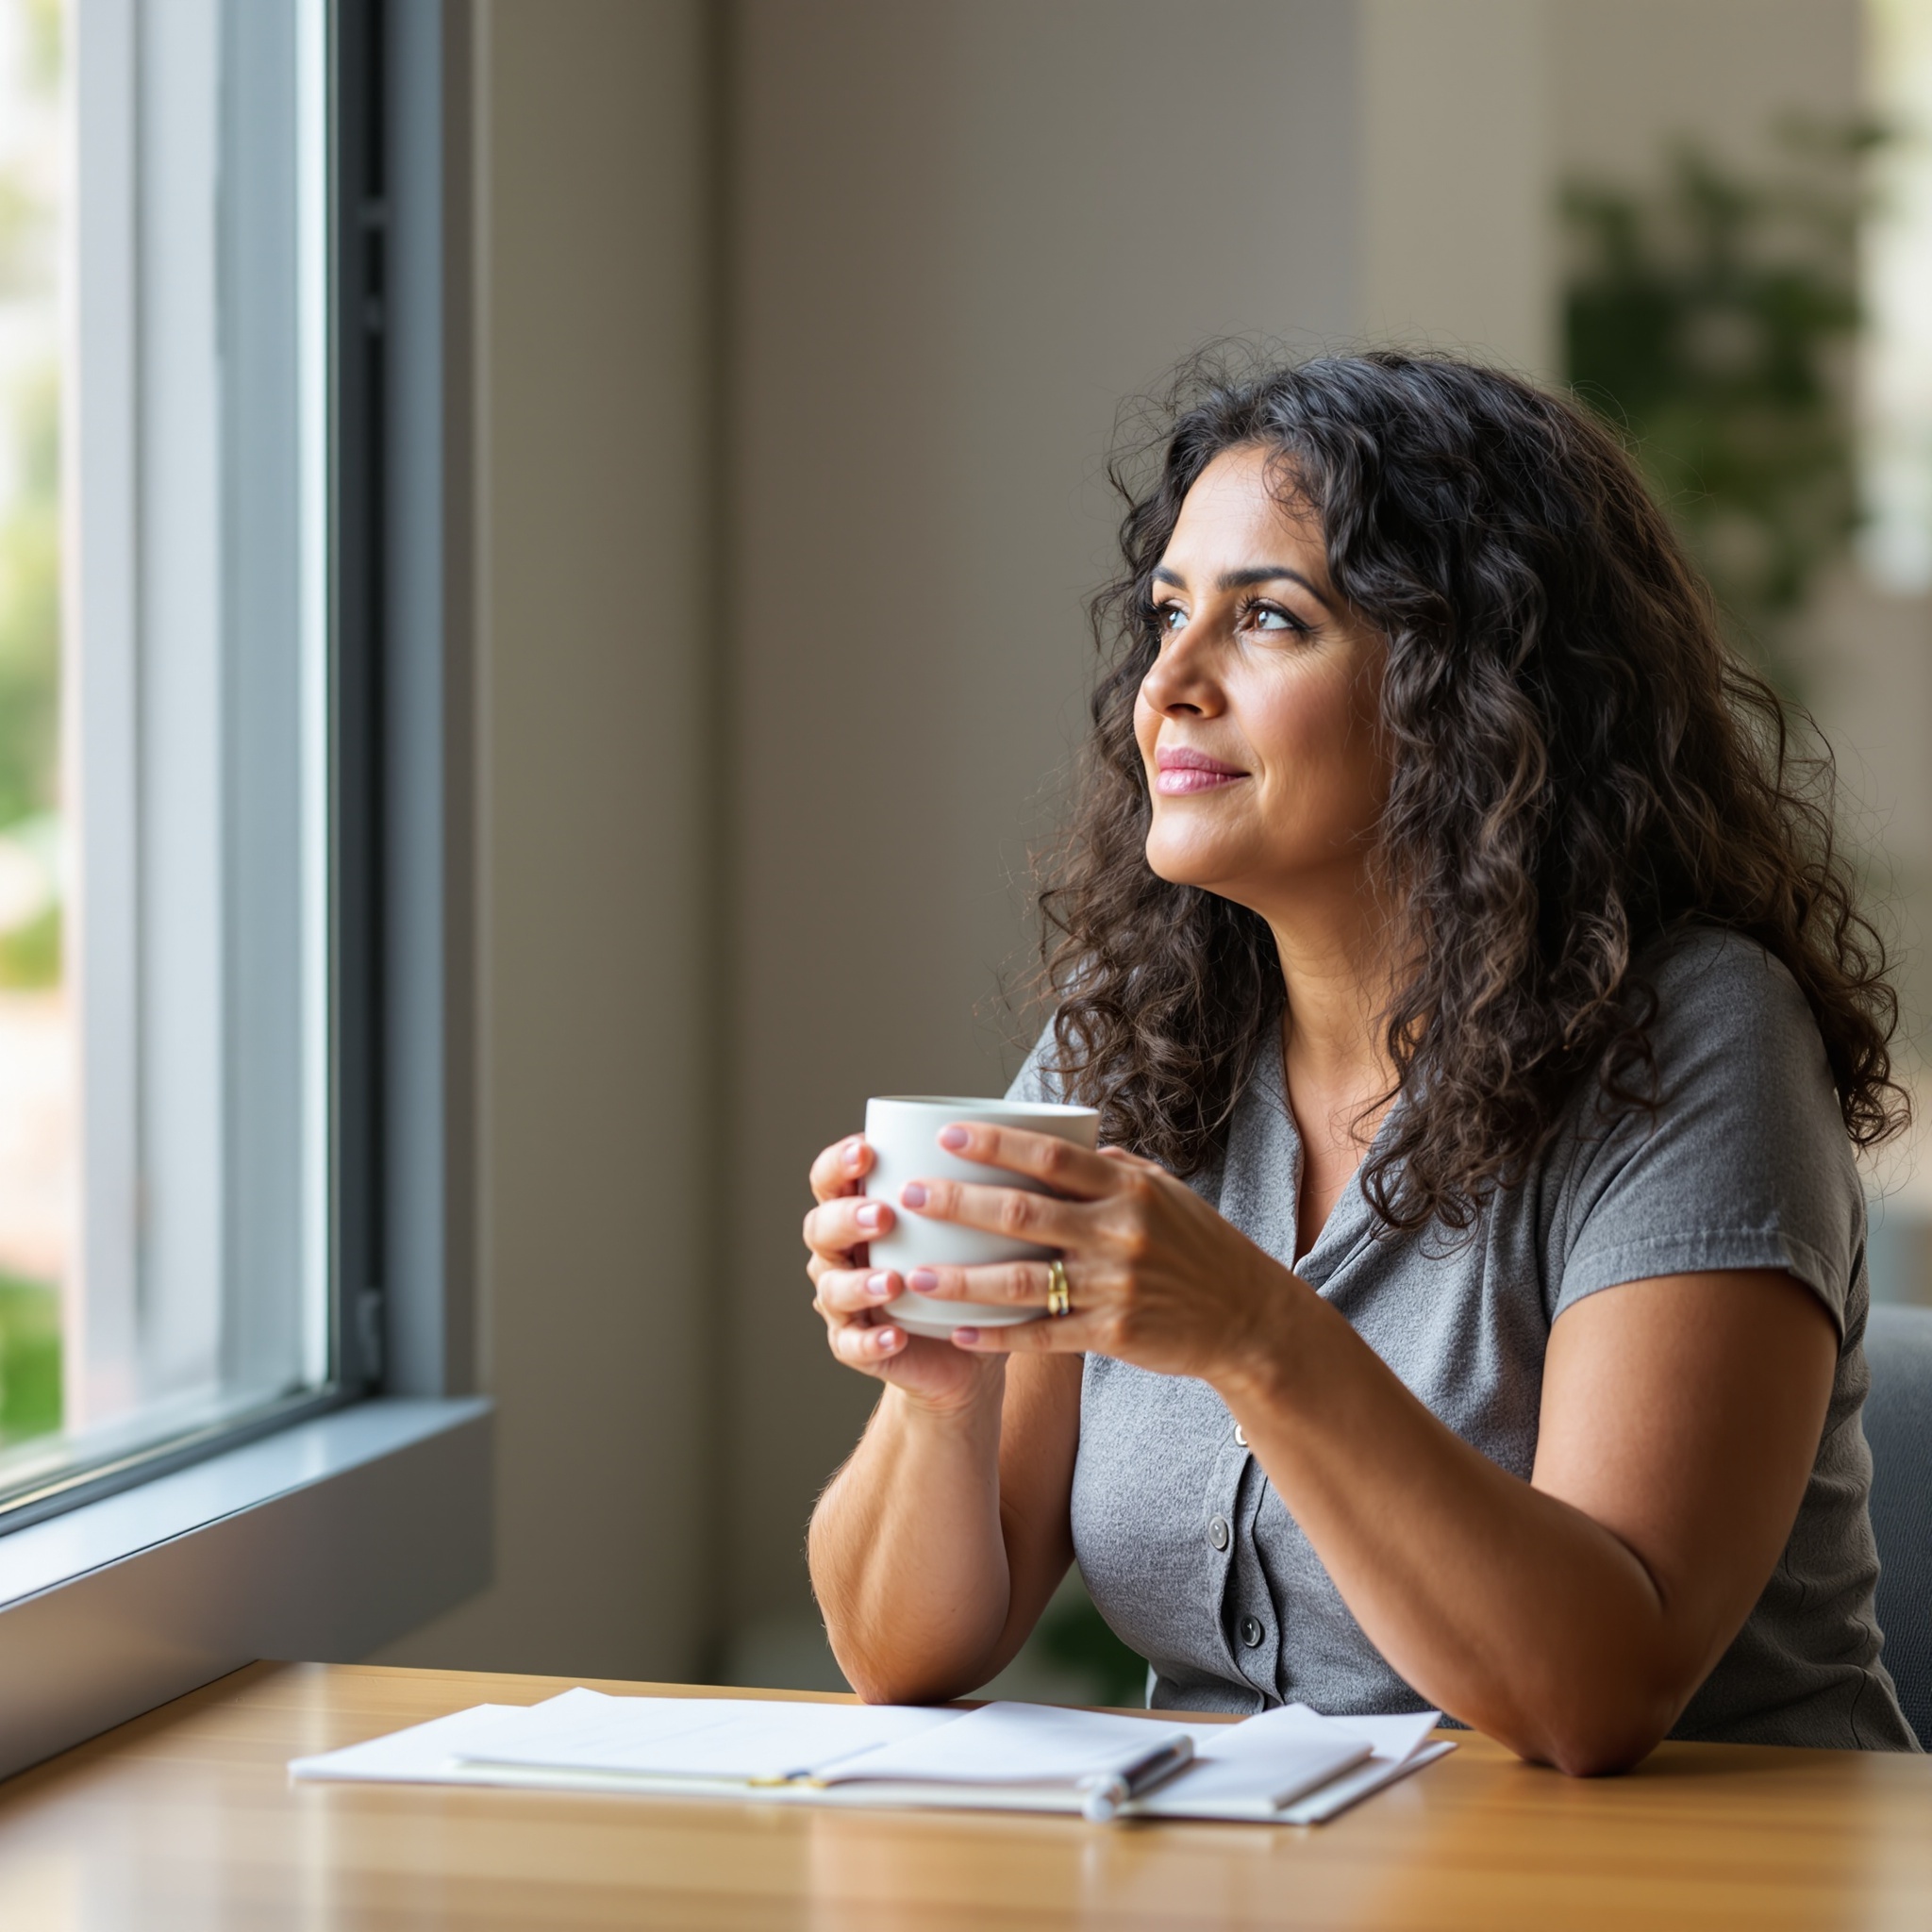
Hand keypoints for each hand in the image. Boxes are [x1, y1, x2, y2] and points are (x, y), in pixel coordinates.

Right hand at [803, 1134, 1005, 1413]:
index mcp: (859, 1209)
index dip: (839, 1162)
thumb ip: (980, 1181)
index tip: (868, 1148)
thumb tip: (1043, 1132)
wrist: (964, 1346)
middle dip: (847, 1218)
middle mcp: (842, 1253)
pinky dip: (871, 1341)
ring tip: (893, 1281)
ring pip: (832, 1288)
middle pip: (820, 1228)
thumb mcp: (973, 1223)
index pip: (829, 1177)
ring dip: (859, 1283)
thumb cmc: (966, 1267)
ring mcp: (844, 1302)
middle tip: (884, 1215)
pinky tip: (895, 1336)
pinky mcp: (857, 1347)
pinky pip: (851, 1345)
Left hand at [895, 1124, 1296, 1381]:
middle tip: (908, 1195)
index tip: (946, 1136)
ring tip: (914, 1276)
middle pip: (1024, 1213)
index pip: (1053, 1157)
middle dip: (958, 1204)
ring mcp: (1116, 1286)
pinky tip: (959, 1334)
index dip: (996, 1145)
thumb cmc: (1199, 1247)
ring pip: (1024, 1282)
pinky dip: (999, 1335)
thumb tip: (1063, 1137)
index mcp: (1130, 1188)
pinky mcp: (1114, 1334)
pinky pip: (1044, 1336)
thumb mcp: (1165, 1193)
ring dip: (963, 1281)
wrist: (1248, 1318)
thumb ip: (1114, 1168)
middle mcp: (1121, 1233)